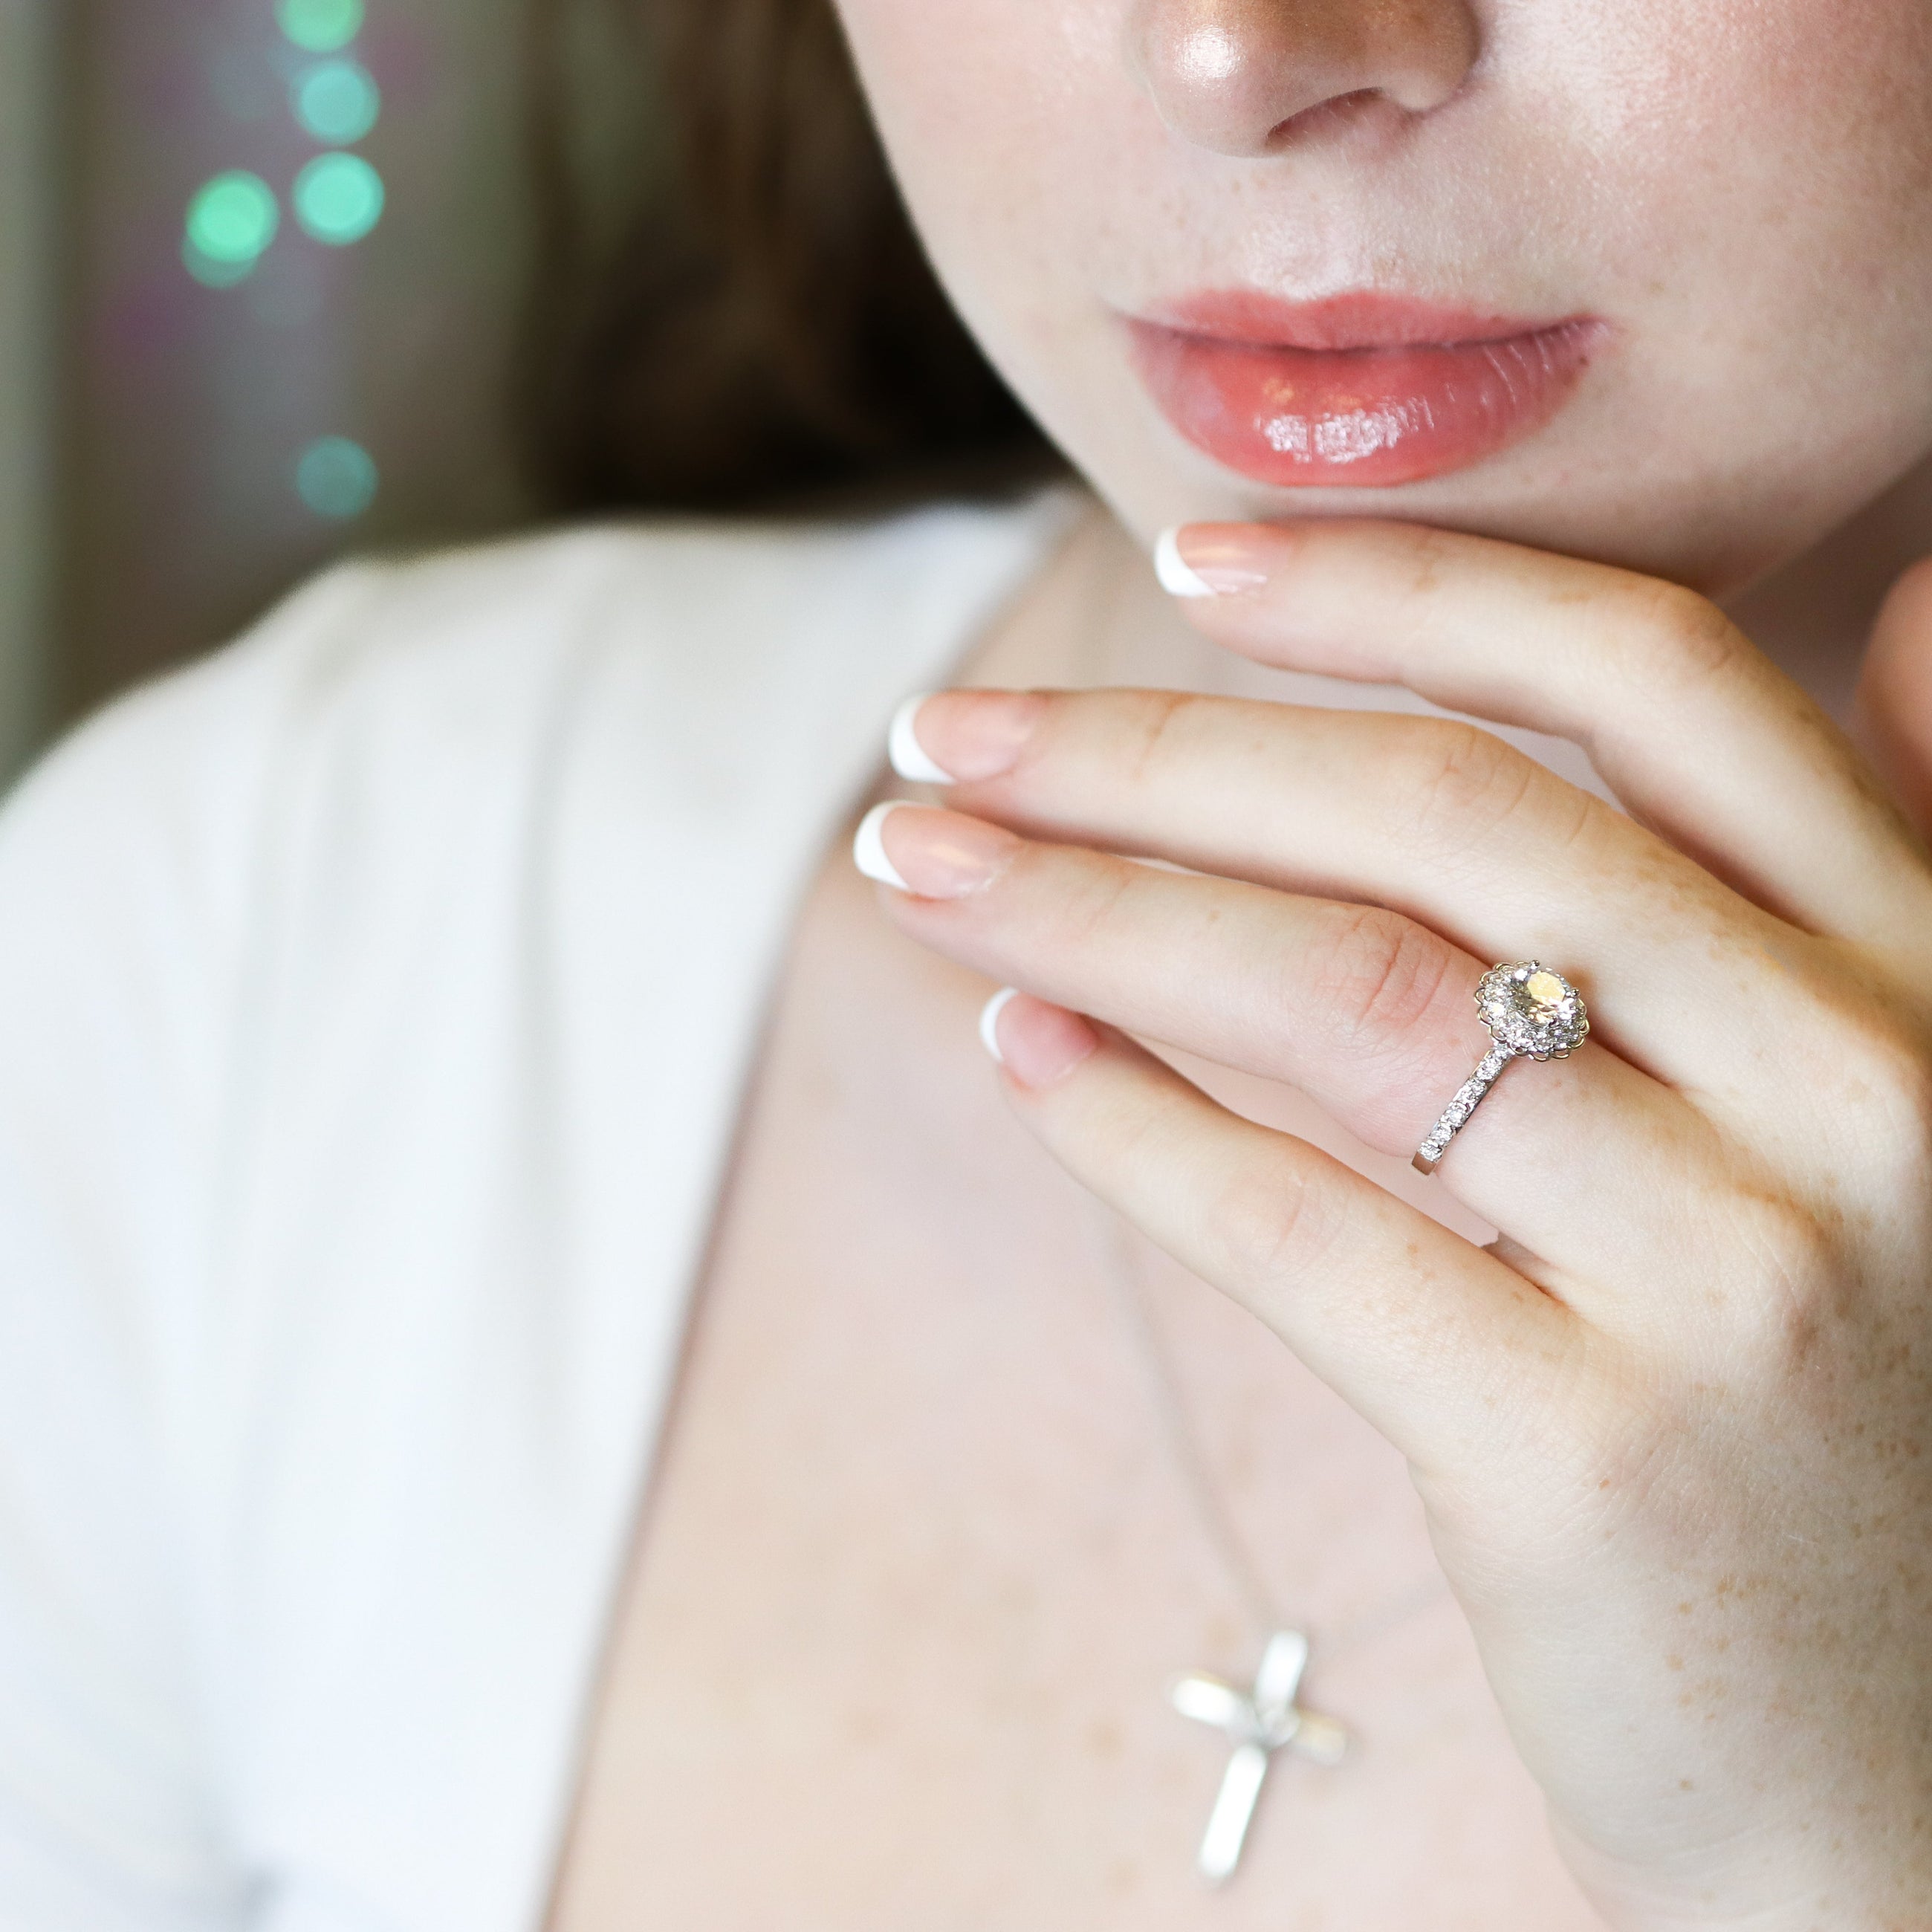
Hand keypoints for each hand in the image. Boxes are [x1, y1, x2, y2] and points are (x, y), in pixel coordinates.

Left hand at [859, 521, 1931, 1929]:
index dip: (1405, 588)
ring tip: (918, 869)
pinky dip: (1128, 1125)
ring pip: (1340, 997)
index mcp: (1926, 962)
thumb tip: (1911, 603)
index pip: (1651, 676)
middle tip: (947, 735)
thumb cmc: (1861, 1416)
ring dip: (1085, 909)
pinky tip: (1014, 1052)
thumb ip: (1883, 868)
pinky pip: (1302, 1228)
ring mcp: (1736, 1269)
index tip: (1183, 564)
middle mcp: (1863, 1081)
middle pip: (1439, 817)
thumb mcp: (1923, 1107)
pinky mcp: (1589, 1457)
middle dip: (1150, 750)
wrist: (1915, 1787)